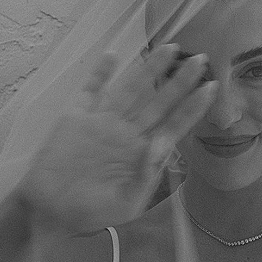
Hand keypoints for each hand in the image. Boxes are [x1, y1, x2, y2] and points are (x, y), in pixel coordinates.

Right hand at [17, 45, 216, 233]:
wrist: (50, 212)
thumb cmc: (91, 214)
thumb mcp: (127, 204)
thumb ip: (146, 175)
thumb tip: (163, 142)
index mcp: (142, 155)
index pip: (173, 125)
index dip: (192, 107)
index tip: (211, 87)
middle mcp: (127, 134)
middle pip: (159, 102)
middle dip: (180, 81)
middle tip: (200, 59)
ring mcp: (102, 122)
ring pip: (131, 89)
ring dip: (149, 69)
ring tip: (170, 48)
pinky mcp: (76, 117)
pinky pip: (90, 89)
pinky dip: (100, 72)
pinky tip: (114, 54)